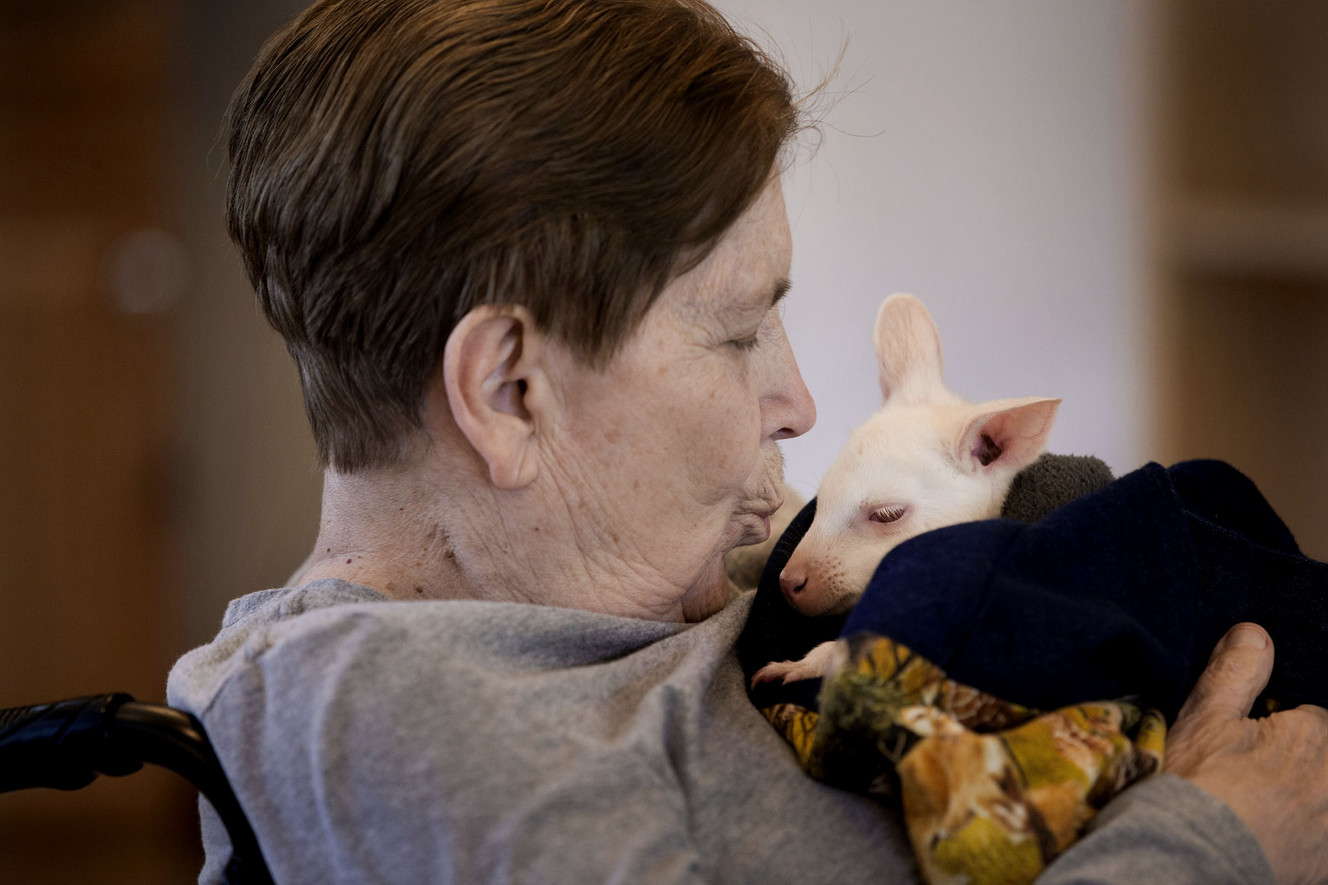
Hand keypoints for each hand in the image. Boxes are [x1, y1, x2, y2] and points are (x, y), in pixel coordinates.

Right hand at [1165, 622, 1327, 883]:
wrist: (1189, 862)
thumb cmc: (1196, 787)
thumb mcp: (1203, 718)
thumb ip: (1234, 673)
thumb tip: (1254, 633)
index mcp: (1313, 737)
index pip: (1313, 719)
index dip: (1283, 728)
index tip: (1253, 742)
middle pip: (1324, 756)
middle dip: (1301, 761)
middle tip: (1256, 775)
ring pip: (1325, 795)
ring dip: (1308, 794)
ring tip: (1264, 806)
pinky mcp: (1325, 866)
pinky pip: (1321, 837)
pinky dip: (1309, 832)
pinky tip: (1275, 835)